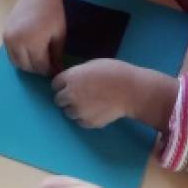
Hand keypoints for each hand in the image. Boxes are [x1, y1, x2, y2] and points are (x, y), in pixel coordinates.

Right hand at [4, 0, 65, 74]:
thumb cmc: (53, 13)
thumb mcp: (59, 35)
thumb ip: (56, 55)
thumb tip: (56, 70)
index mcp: (32, 43)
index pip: (40, 66)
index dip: (49, 71)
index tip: (56, 71)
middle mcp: (17, 43)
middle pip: (27, 67)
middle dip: (38, 69)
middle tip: (48, 67)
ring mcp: (8, 39)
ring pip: (16, 62)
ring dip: (27, 65)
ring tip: (39, 61)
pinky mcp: (4, 35)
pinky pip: (11, 53)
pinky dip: (20, 56)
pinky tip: (29, 52)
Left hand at [52, 60, 178, 129]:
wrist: (132, 90)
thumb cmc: (115, 72)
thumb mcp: (92, 65)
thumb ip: (78, 73)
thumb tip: (71, 79)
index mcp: (71, 78)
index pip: (55, 84)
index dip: (63, 84)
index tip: (70, 85)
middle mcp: (70, 95)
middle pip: (58, 100)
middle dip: (66, 98)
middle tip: (80, 96)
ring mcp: (78, 110)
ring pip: (68, 112)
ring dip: (75, 109)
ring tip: (90, 104)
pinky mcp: (88, 122)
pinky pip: (80, 122)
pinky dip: (85, 118)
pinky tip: (96, 111)